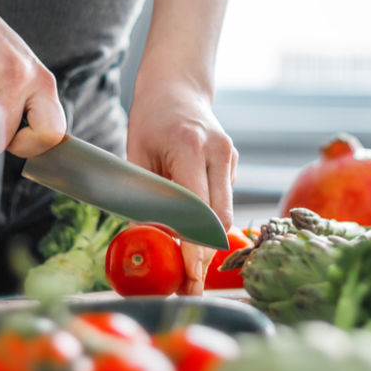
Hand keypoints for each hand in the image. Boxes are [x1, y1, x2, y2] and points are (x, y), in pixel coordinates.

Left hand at [127, 76, 236, 294]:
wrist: (177, 86)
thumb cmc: (150, 119)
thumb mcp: (137, 155)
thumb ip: (147, 197)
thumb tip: (152, 243)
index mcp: (191, 148)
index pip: (198, 209)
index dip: (194, 248)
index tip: (188, 278)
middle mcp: (219, 152)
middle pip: (220, 219)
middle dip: (205, 255)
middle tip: (187, 285)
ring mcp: (230, 156)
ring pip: (225, 214)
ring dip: (206, 239)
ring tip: (187, 265)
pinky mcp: (233, 162)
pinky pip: (222, 200)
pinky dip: (207, 217)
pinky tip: (190, 216)